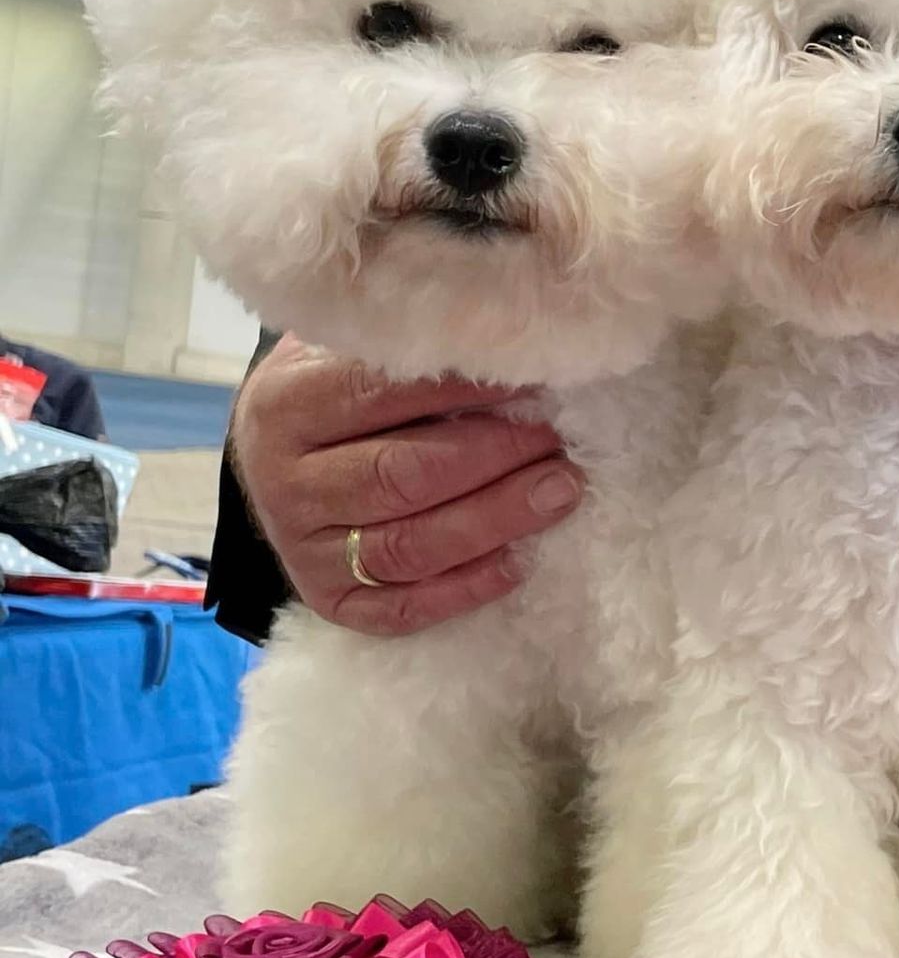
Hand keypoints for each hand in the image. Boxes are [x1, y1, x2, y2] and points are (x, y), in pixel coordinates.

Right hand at [229, 335, 583, 636]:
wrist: (277, 455)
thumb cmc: (336, 388)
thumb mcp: (352, 349)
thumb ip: (413, 352)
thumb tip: (512, 349)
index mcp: (286, 406)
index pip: (383, 395)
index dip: (467, 387)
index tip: (533, 377)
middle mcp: (286, 484)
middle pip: (403, 478)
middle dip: (495, 457)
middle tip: (557, 439)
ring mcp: (302, 551)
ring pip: (410, 547)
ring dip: (497, 520)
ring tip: (561, 490)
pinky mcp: (328, 600)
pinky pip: (402, 608)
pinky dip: (468, 587)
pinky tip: (522, 559)